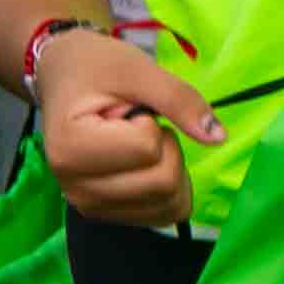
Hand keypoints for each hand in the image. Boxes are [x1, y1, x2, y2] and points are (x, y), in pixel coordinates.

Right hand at [32, 29, 218, 232]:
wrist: (65, 78)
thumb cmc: (95, 69)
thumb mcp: (138, 70)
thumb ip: (180, 100)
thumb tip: (218, 137)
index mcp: (70, 148)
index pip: (148, 150)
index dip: (152, 124)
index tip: (127, 110)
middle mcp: (74, 187)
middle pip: (162, 183)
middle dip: (168, 148)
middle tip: (138, 125)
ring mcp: (89, 206)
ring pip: (168, 204)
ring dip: (170, 168)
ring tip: (137, 142)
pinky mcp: (105, 214)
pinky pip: (163, 214)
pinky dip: (169, 188)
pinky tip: (142, 163)